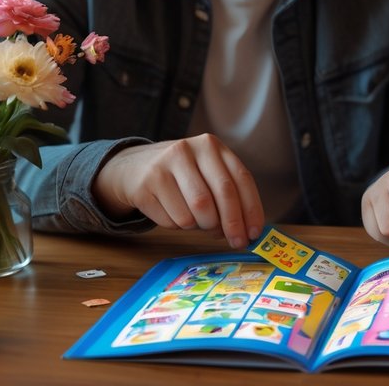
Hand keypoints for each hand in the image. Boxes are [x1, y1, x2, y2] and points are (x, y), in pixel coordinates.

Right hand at [93, 134, 264, 247]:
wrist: (134, 168)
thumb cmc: (181, 175)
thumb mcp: (206, 172)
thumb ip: (227, 194)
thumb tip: (246, 230)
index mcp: (210, 145)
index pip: (240, 178)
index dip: (251, 209)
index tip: (254, 233)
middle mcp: (188, 150)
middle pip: (220, 194)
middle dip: (232, 224)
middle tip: (236, 242)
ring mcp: (164, 166)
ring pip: (197, 211)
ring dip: (203, 226)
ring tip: (199, 221)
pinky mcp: (146, 185)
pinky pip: (173, 220)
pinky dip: (180, 226)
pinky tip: (175, 214)